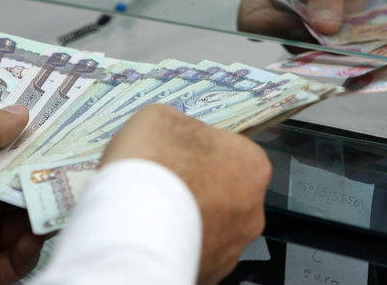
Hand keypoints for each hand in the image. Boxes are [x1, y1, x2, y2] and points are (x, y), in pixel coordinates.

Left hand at [0, 106, 45, 284]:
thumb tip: (20, 116)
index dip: (18, 151)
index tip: (47, 145)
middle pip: (3, 192)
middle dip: (35, 185)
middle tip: (63, 177)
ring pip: (9, 230)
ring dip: (36, 219)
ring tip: (55, 208)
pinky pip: (4, 265)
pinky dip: (26, 252)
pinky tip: (37, 236)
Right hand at [101, 105, 271, 284]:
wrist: (133, 229)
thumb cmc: (153, 166)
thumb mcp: (160, 118)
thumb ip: (180, 129)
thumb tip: (177, 138)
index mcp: (252, 165)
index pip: (230, 152)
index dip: (199, 151)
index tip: (175, 153)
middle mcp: (253, 211)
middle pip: (225, 191)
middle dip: (198, 188)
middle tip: (163, 182)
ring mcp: (233, 248)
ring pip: (211, 226)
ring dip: (189, 218)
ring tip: (152, 211)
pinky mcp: (211, 275)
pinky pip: (194, 252)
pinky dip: (178, 244)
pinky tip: (153, 234)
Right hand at [237, 0, 372, 39]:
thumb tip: (323, 27)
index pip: (251, 21)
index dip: (272, 30)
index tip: (303, 29)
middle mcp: (276, 10)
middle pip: (279, 39)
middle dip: (304, 43)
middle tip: (332, 43)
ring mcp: (299, 22)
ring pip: (303, 48)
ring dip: (324, 49)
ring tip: (348, 45)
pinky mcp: (322, 30)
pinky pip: (325, 47)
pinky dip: (339, 48)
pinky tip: (355, 44)